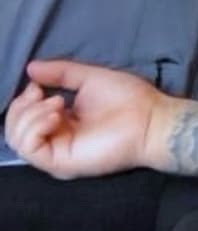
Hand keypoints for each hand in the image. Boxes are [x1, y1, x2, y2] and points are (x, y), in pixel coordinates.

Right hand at [4, 60, 168, 179]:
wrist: (150, 118)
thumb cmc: (128, 98)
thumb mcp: (90, 78)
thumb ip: (61, 73)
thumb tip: (30, 67)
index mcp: (61, 122)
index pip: (23, 117)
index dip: (22, 100)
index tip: (36, 85)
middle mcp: (55, 139)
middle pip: (14, 129)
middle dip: (22, 107)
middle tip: (42, 94)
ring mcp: (56, 153)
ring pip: (17, 140)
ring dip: (30, 115)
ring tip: (57, 104)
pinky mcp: (60, 162)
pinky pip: (30, 149)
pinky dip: (36, 127)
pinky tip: (56, 115)